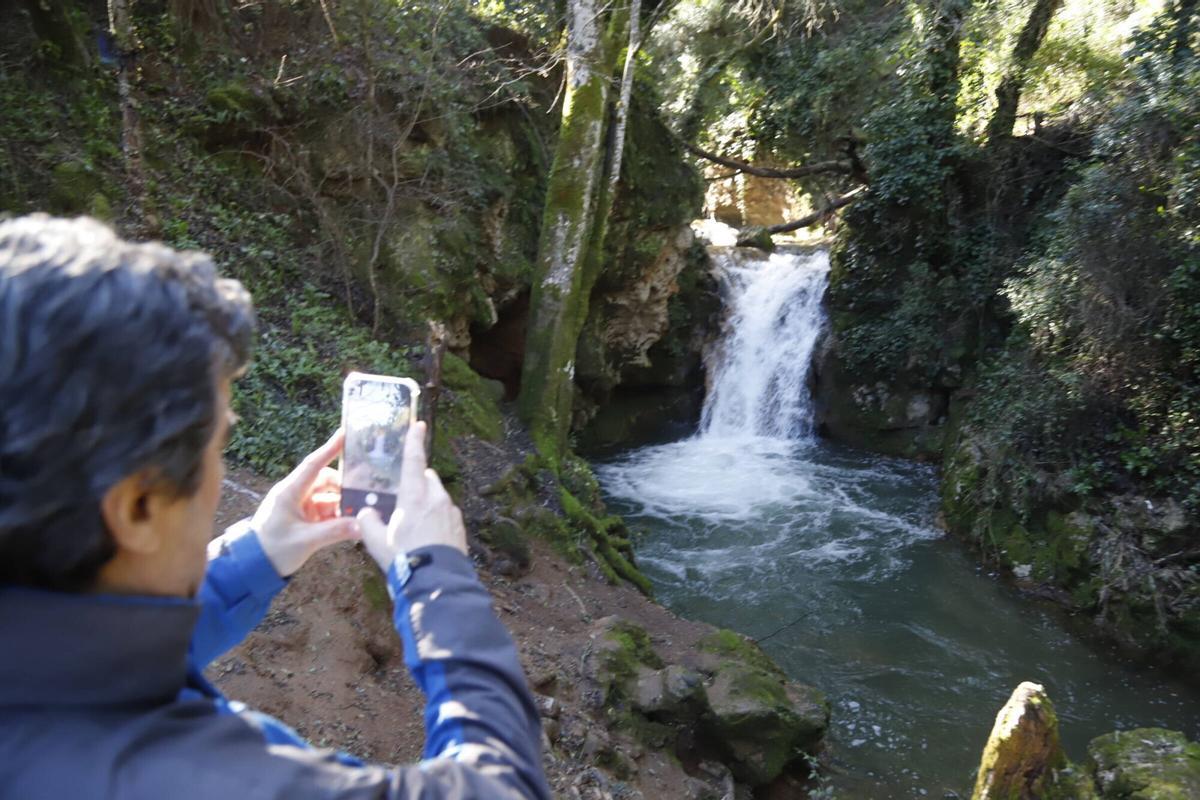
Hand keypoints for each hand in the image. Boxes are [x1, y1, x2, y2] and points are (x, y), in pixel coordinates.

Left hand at [251, 429, 359, 576]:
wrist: (253, 566)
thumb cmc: (273, 549)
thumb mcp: (306, 541)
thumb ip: (335, 531)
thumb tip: (362, 526)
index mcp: (290, 492)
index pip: (314, 465)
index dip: (330, 449)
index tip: (346, 433)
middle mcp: (294, 494)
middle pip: (325, 480)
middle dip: (343, 488)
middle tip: (362, 497)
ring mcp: (298, 505)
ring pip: (327, 496)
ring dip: (341, 505)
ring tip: (356, 516)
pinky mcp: (302, 516)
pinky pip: (324, 509)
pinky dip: (336, 515)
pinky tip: (347, 525)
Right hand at [358, 421, 466, 570]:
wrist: (436, 581)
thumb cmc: (403, 557)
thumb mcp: (376, 541)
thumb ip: (367, 521)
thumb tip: (364, 512)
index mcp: (415, 496)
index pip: (413, 460)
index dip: (414, 441)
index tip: (418, 425)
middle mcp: (436, 498)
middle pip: (428, 478)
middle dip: (417, 481)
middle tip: (403, 498)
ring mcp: (451, 512)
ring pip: (438, 497)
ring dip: (428, 502)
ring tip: (414, 524)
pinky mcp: (459, 526)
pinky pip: (446, 514)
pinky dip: (437, 518)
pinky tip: (428, 536)